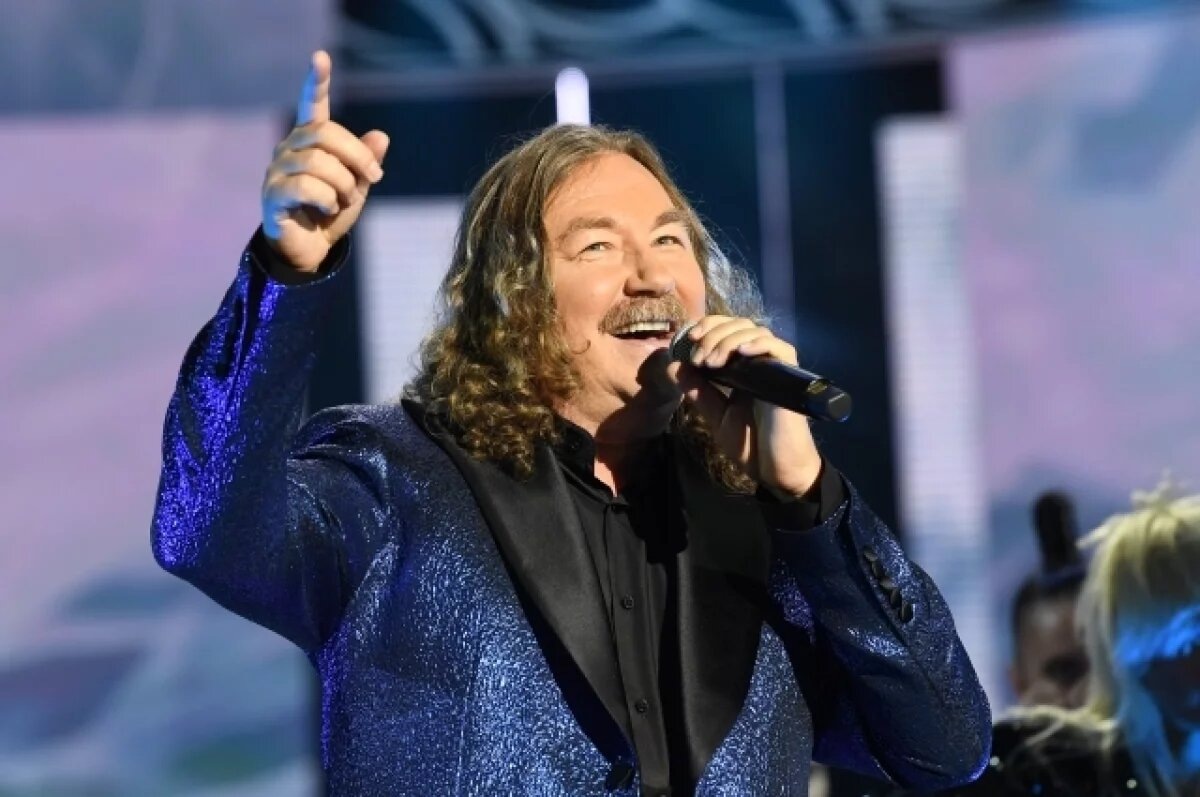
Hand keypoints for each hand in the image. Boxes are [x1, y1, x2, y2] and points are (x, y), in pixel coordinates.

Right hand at [261, 50, 389, 271]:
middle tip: (374, 176)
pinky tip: (327, 209)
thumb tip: (381, 136)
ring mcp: (277, 170)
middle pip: (325, 132)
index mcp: (311, 140)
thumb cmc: (332, 212)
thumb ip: (367, 162)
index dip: (316, 81)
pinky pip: (305, 186)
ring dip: (344, 183)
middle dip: (357, 155)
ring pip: (317, 161)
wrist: (311, 249)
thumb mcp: (359, 186)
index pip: (311, 104)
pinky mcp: (273, 194)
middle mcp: (290, 148)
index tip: (321, 57)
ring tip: (345, 201)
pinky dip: (326, 199)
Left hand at [668, 316, 822, 496]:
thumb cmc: (749, 445)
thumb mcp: (715, 416)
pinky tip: (740, 353)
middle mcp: (759, 362)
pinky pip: (780, 348)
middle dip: (714, 333)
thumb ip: (697, 391)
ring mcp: (776, 368)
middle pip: (739, 324)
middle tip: (698, 356)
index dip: (709, 325)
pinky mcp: (790, 377)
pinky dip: (758, 344)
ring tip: (711, 362)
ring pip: (756, 331)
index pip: (728, 329)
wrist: (775, 470)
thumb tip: (672, 365)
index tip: (689, 338)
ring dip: (728, 340)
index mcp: (742, 368)